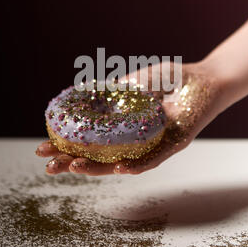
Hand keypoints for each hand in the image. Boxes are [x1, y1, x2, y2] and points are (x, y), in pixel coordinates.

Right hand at [36, 61, 223, 175]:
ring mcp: (152, 145)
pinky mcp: (172, 146)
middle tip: (48, 165)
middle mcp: (134, 141)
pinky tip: (117, 167)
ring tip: (73, 167)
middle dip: (72, 162)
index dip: (66, 146)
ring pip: (120, 164)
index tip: (43, 146)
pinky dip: (134, 165)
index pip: (90, 142)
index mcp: (123, 128)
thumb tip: (80, 94)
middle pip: (99, 158)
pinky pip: (151, 160)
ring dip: (96, 169)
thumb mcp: (134, 83)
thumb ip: (112, 91)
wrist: (204, 77)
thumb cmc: (170, 78)